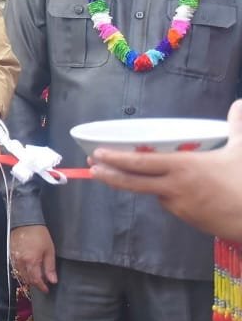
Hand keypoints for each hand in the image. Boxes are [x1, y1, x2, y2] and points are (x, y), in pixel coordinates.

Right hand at [10, 225, 56, 292]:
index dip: (41, 287)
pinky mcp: (10, 254)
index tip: (46, 290)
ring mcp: (14, 258)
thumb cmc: (40, 235)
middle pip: (27, 279)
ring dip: (28, 278)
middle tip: (42, 284)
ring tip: (35, 277)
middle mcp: (21, 262)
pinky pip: (15, 268)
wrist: (25, 222)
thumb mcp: (49, 250)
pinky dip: (21, 271)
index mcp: (32, 261)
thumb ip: (50, 267)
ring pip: (20, 274)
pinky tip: (27, 269)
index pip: (36, 280)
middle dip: (35, 283)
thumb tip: (53, 281)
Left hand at [90, 99, 241, 239]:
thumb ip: (237, 125)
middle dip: (109, 175)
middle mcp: (174, 187)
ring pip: (153, 192)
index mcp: (183, 167)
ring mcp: (178, 205)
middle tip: (92, 168)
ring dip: (144, 184)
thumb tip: (239, 102)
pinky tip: (178, 188)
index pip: (141, 163)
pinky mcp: (186, 218)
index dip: (116, 159)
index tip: (98, 154)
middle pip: (133, 182)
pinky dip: (167, 194)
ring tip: (133, 173)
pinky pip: (170, 203)